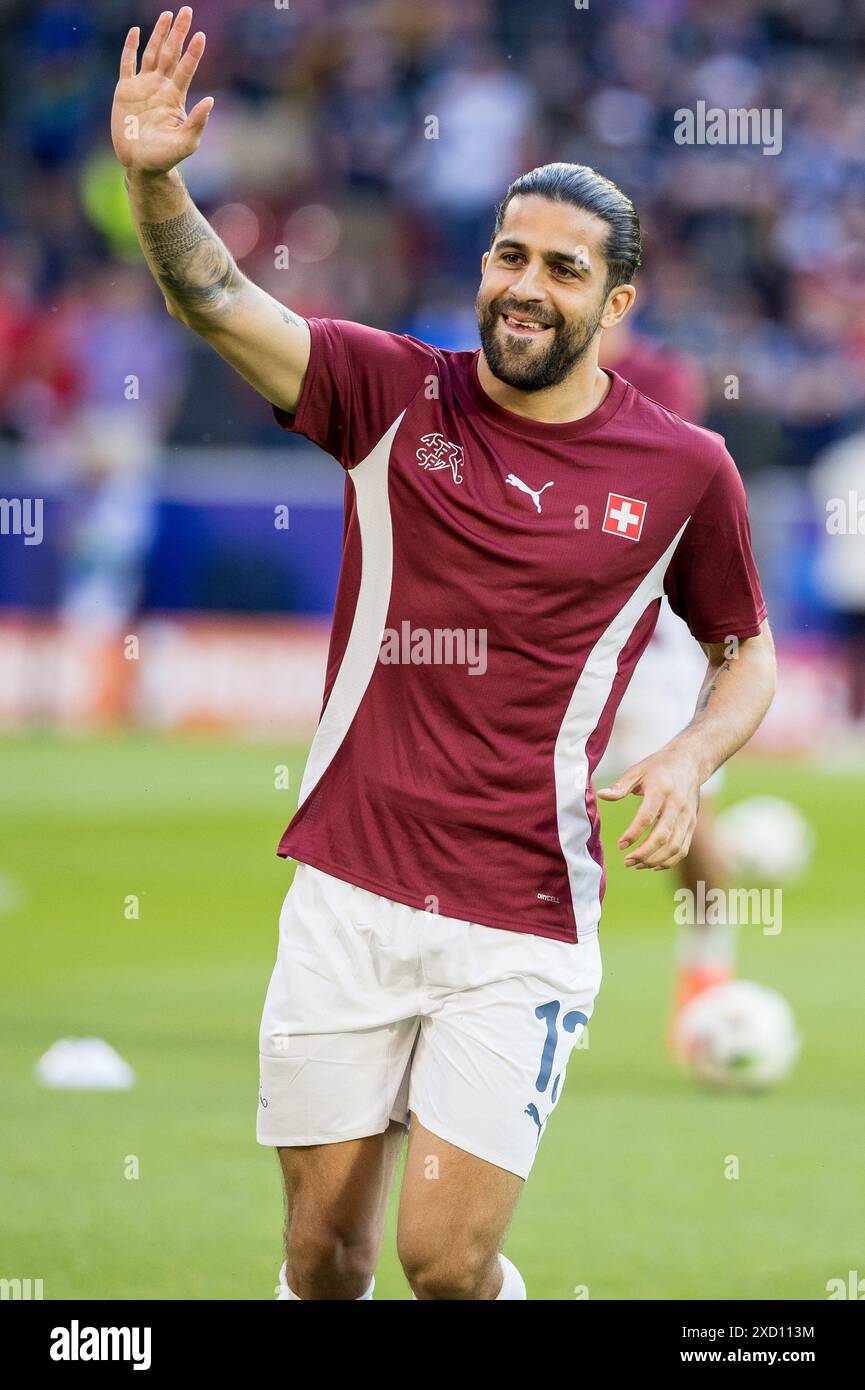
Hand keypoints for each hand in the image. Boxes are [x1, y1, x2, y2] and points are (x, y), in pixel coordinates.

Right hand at [111, 8, 212, 172]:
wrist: (140, 165)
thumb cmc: (165, 157)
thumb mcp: (185, 143)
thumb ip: (197, 122)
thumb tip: (211, 101)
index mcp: (174, 97)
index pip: (186, 68)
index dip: (193, 52)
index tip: (200, 35)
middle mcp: (160, 87)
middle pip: (170, 54)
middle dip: (178, 33)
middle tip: (187, 11)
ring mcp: (143, 86)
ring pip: (151, 53)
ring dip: (159, 34)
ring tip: (168, 15)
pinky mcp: (125, 90)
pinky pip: (127, 63)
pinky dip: (130, 47)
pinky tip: (136, 32)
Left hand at [596, 750, 700, 869]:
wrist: (690, 762)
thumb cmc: (659, 767)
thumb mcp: (638, 771)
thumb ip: (620, 786)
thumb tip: (601, 795)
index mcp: (661, 790)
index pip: (647, 817)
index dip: (633, 834)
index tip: (620, 845)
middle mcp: (676, 805)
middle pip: (662, 837)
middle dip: (643, 853)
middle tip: (626, 862)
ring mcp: (687, 816)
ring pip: (674, 847)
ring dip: (655, 860)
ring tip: (636, 865)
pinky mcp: (692, 823)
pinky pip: (683, 848)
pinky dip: (669, 861)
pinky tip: (653, 865)